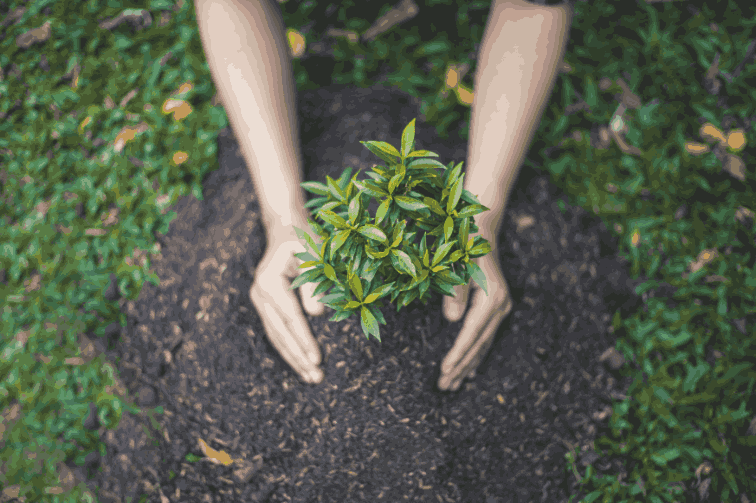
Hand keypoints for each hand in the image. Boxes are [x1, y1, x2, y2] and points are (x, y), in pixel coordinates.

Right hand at [249, 226, 325, 383]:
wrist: (285, 228)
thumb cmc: (304, 238)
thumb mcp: (313, 254)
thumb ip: (314, 283)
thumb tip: (316, 314)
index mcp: (270, 281)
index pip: (291, 318)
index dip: (304, 340)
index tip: (317, 359)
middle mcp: (259, 293)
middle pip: (280, 332)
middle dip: (299, 357)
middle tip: (316, 377)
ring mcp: (259, 300)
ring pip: (276, 336)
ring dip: (293, 358)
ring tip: (311, 377)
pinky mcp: (264, 304)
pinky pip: (275, 331)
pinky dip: (288, 348)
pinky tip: (300, 363)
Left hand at [438, 237, 512, 391]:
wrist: (482, 230)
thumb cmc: (465, 244)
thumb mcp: (457, 263)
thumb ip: (455, 291)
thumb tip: (452, 321)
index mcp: (491, 298)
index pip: (471, 334)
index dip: (457, 354)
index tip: (444, 371)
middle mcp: (500, 306)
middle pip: (478, 344)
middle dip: (460, 367)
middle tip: (443, 387)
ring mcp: (501, 308)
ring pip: (483, 344)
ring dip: (467, 366)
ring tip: (452, 386)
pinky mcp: (497, 308)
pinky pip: (486, 338)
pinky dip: (476, 355)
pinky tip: (470, 372)